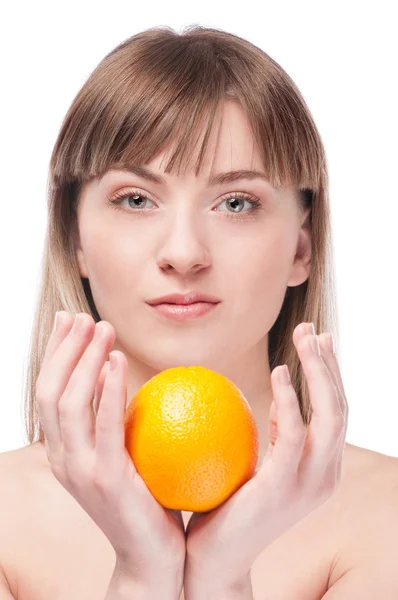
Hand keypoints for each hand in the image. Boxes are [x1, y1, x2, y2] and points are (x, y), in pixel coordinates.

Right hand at [36, 311, 185, 582]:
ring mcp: (79, 470)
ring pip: (68, 401)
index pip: (48, 391)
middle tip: (83, 316)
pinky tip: (117, 360)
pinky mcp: (105, 478)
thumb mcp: (126, 456)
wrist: (151, 558)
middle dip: (63, 348)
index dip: (55, 353)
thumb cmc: (145, 500)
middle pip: (49, 390)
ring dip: (83, 358)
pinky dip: (107, 387)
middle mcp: (61, 458)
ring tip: (102, 328)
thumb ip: (120, 422)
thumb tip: (131, 378)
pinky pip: (104, 423)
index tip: (70, 321)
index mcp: (62, 452)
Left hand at [184, 322, 347, 585]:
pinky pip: (293, 433)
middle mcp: (325, 475)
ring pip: (331, 414)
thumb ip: (271, 432)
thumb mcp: (256, 462)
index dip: (331, 373)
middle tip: (311, 328)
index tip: (318, 339)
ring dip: (319, 370)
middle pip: (341, 407)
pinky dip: (291, 398)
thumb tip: (270, 391)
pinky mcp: (284, 486)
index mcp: (320, 468)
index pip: (335, 411)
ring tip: (303, 336)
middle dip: (329, 363)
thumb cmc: (227, 505)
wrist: (214, 556)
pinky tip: (278, 372)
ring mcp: (309, 483)